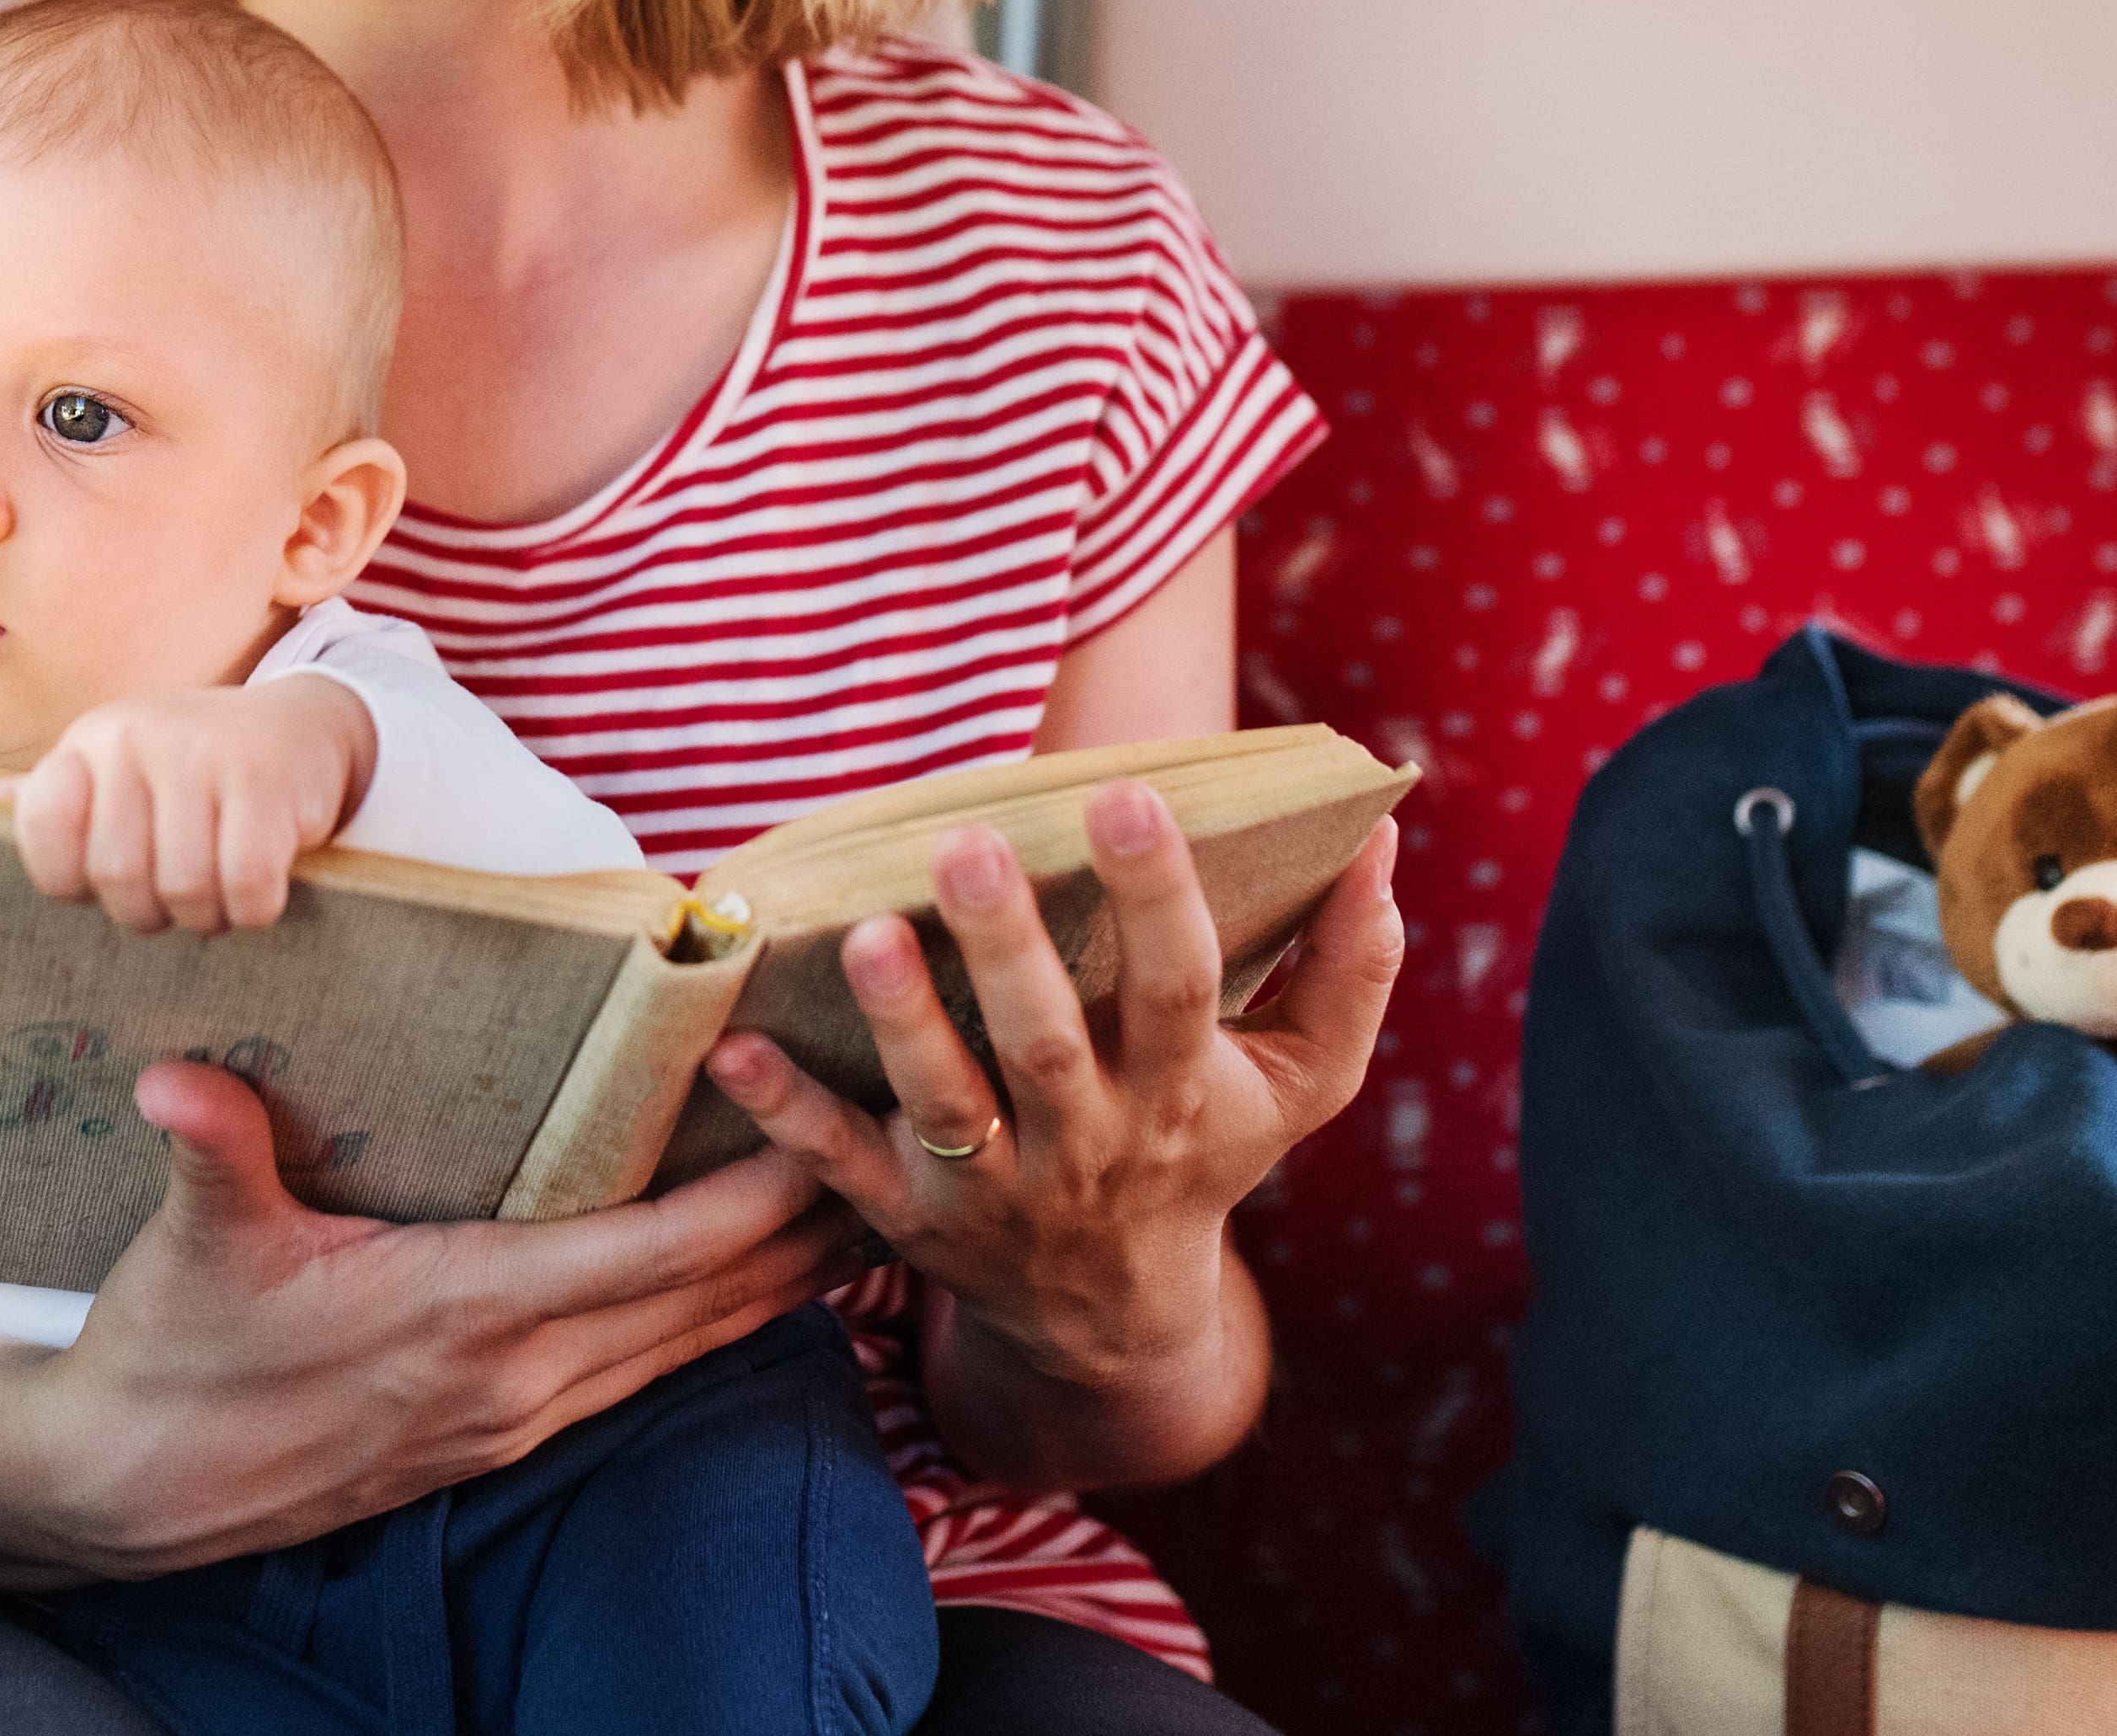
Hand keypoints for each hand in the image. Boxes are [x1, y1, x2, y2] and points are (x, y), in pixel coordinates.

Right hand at [0, 1059, 872, 1576]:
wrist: (131, 1491)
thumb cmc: (171, 1354)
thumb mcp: (190, 1244)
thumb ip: (210, 1150)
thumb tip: (176, 1083)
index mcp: (466, 1312)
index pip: (658, 1255)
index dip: (760, 1195)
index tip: (832, 1121)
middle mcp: (517, 1377)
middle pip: (709, 1302)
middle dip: (811, 1230)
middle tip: (900, 1142)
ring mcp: (514, 1418)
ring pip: (688, 1346)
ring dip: (778, 1282)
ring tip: (863, 1206)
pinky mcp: (497, 1439)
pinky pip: (641, 1373)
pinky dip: (708, 1321)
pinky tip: (749, 1285)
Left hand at [10, 674, 374, 932]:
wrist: (304, 730)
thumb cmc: (194, 775)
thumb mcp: (118, 775)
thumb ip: (52, 806)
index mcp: (88, 743)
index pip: (43, 829)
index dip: (74, 879)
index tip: (110, 878)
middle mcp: (134, 736)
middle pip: (118, 877)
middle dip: (151, 912)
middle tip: (177, 897)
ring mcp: (200, 752)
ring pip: (183, 889)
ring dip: (208, 915)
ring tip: (220, 892)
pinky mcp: (265, 780)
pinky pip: (245, 886)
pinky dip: (254, 909)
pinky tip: (262, 889)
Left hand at [703, 790, 1401, 1482]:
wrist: (1121, 1319)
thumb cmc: (1208, 1150)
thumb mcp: (1304, 1081)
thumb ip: (1350, 965)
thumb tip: (1382, 839)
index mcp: (1182, 1094)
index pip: (1179, 987)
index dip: (1160, 896)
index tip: (1128, 795)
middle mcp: (1088, 1145)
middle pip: (1047, 1045)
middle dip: (1009, 949)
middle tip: (965, 846)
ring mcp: (993, 1189)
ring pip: (943, 1105)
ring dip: (901, 1022)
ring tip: (864, 933)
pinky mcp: (909, 1219)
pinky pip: (839, 1168)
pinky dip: (785, 1114)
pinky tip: (735, 1047)